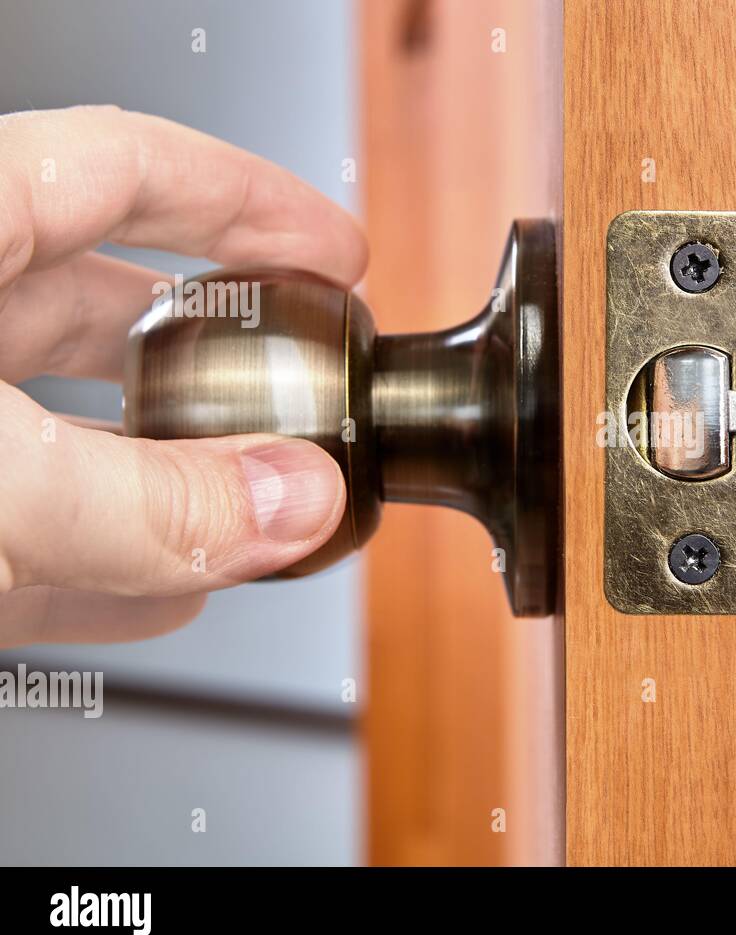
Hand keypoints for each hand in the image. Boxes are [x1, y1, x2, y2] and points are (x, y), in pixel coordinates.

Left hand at [0, 106, 366, 646]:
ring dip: (166, 477)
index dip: (248, 200)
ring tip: (256, 512)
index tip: (333, 252)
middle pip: (91, 304)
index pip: (125, 166)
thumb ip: (145, 500)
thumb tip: (293, 501)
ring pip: (52, 428)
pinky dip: (94, 563)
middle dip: (213, 354)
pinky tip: (161, 596)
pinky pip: (13, 527)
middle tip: (298, 386)